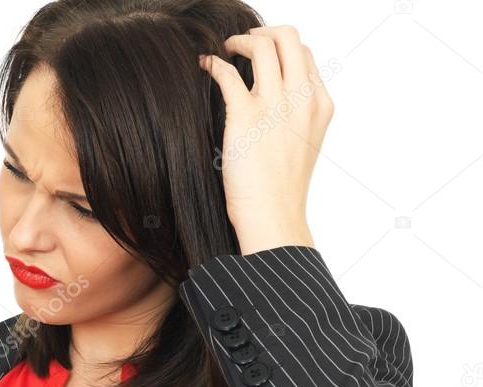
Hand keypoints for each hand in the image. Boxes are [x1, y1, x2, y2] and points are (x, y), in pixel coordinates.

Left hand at [199, 25, 333, 253]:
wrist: (273, 217)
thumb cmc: (281, 190)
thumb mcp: (304, 145)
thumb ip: (298, 117)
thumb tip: (278, 103)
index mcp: (319, 105)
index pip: (305, 55)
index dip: (281, 47)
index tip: (261, 53)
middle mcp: (302, 98)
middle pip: (288, 37)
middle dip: (263, 31)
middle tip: (243, 41)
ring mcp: (275, 105)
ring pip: (262, 44)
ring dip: (239, 40)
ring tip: (225, 49)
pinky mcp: (245, 117)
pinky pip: (227, 73)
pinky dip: (213, 63)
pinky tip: (204, 65)